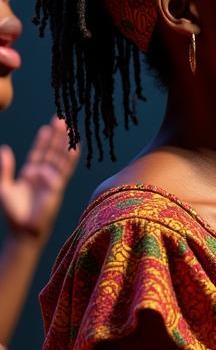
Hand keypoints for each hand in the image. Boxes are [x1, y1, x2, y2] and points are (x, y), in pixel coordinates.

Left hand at [0, 117, 78, 241]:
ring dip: (64, 143)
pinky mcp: (57, 187)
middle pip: (51, 151)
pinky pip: (65, 170)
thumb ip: (4, 169)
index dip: (43, 140)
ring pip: (59, 157)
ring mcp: (51, 180)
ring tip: (68, 128)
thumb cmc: (12, 212)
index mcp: (30, 174)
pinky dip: (70, 159)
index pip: (38, 152)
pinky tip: (75, 148)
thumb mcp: (3, 187)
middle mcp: (43, 174)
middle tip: (61, 119)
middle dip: (56, 136)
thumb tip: (5, 149)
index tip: (47, 127)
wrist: (23, 230)